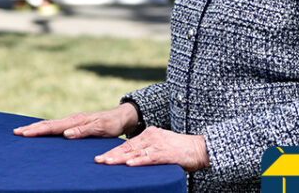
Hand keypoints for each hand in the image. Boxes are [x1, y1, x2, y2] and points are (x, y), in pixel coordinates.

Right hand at [13, 103, 139, 138]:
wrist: (120, 117)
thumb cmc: (111, 124)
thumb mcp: (100, 129)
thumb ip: (83, 131)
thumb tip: (65, 134)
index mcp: (74, 121)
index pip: (51, 126)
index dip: (36, 130)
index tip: (23, 133)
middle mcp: (70, 120)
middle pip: (46, 124)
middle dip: (30, 128)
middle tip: (15, 132)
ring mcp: (71, 121)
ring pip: (49, 124)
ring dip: (34, 128)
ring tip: (21, 131)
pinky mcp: (73, 124)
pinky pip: (54, 126)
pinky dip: (43, 128)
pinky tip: (38, 131)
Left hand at [94, 126, 209, 171]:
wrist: (201, 148)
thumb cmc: (180, 150)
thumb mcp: (160, 147)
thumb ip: (147, 151)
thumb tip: (133, 160)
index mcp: (148, 134)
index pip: (127, 144)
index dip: (113, 151)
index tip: (101, 157)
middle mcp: (151, 137)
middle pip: (127, 147)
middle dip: (111, 154)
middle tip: (98, 160)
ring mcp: (158, 144)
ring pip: (135, 152)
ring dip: (120, 158)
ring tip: (107, 162)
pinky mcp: (166, 153)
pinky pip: (150, 158)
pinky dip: (139, 161)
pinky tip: (129, 164)